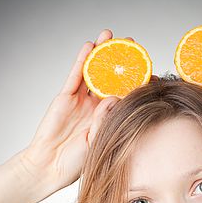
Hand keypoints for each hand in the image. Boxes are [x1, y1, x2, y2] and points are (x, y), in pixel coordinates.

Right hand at [19, 29, 122, 196]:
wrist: (50, 166)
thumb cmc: (76, 162)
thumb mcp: (98, 140)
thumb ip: (106, 119)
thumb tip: (115, 97)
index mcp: (109, 119)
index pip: (125, 96)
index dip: (135, 82)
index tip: (150, 70)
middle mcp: (96, 106)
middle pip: (111, 78)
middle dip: (121, 60)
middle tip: (132, 44)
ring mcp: (81, 100)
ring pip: (93, 72)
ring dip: (101, 53)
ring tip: (110, 36)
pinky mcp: (65, 97)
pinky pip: (75, 75)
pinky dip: (82, 60)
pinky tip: (90, 46)